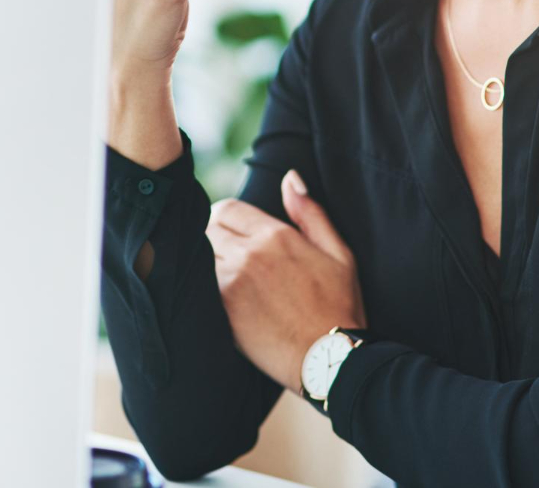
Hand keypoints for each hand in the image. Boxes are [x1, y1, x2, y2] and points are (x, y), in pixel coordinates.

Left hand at [205, 169, 366, 394]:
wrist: (330, 360)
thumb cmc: (339, 305)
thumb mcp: (337, 252)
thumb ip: (309, 212)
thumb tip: (290, 177)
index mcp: (275, 235)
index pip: (226, 208)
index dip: (227, 218)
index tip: (233, 231)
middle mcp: (248, 255)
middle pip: (207, 228)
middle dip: (214, 235)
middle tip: (228, 252)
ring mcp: (231, 284)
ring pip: (200, 255)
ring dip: (209, 260)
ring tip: (226, 274)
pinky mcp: (222, 311)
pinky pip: (199, 284)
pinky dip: (205, 285)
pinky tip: (222, 295)